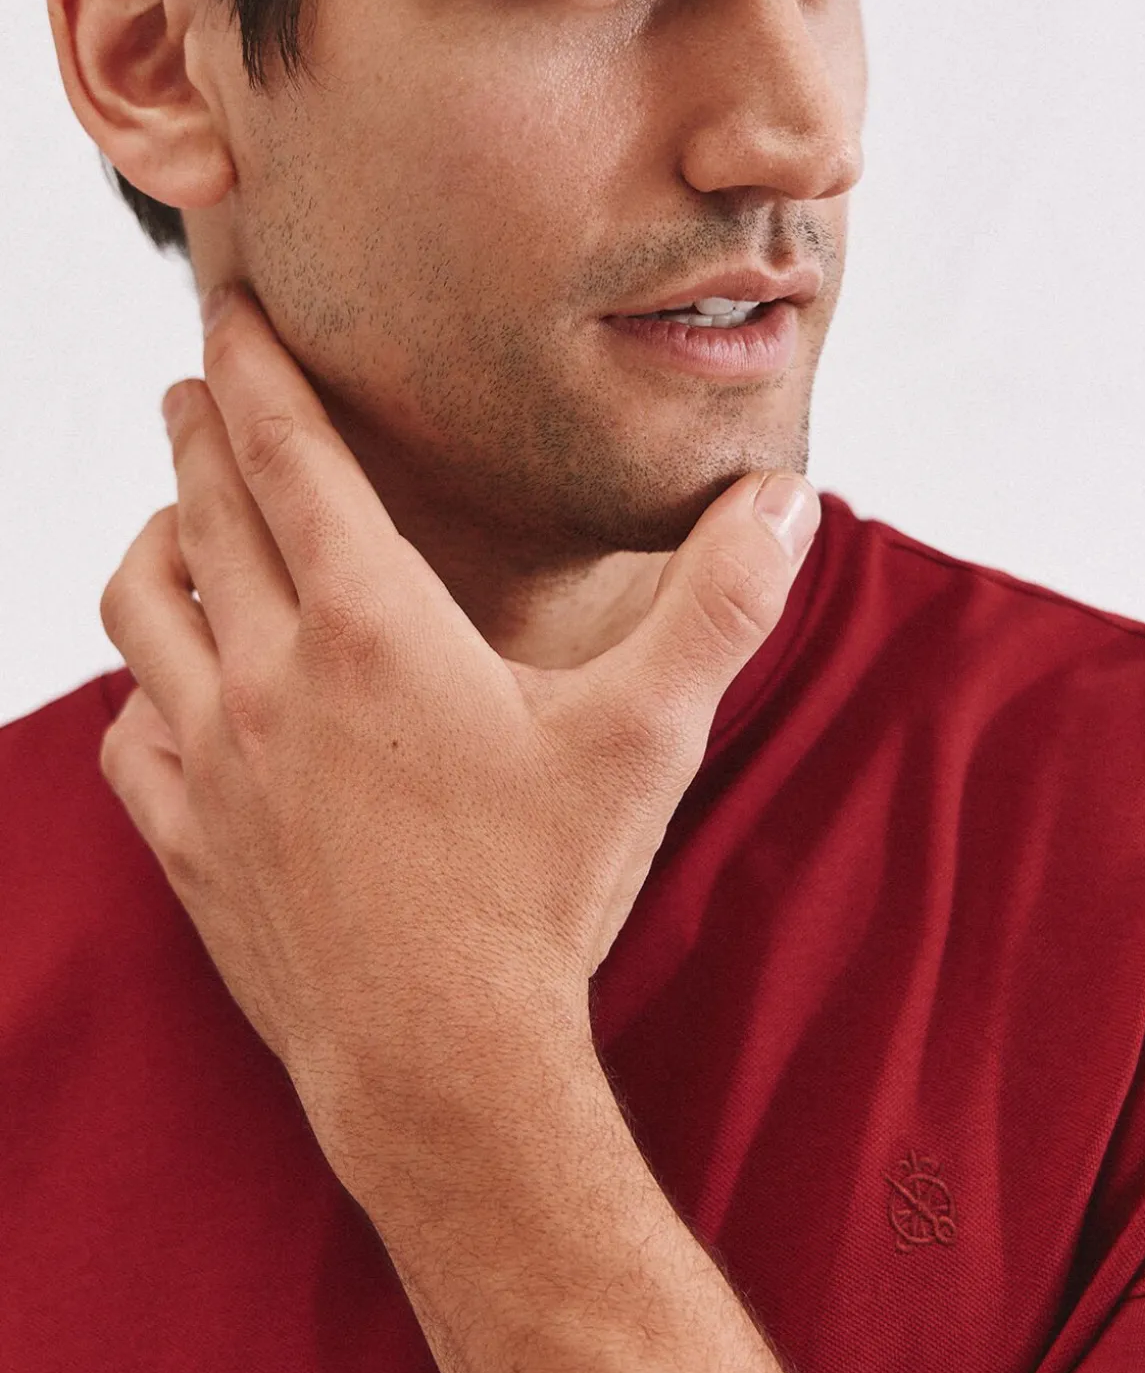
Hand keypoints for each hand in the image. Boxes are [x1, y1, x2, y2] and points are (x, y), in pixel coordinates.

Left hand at [98, 282, 819, 1124]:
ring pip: (139, 608)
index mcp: (372, 626)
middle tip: (197, 383)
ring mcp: (213, 761)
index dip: (254, 368)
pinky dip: (143, 682)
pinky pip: (128, 729)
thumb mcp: (649, 736)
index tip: (226, 309)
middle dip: (198, 427)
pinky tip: (175, 689)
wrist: (444, 1062)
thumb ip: (723, 604)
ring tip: (181, 518)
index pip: (290, 456)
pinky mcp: (186, 841)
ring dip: (156, 541)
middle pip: (204, 508)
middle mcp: (270, 674)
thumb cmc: (544, 892)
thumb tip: (788, 496)